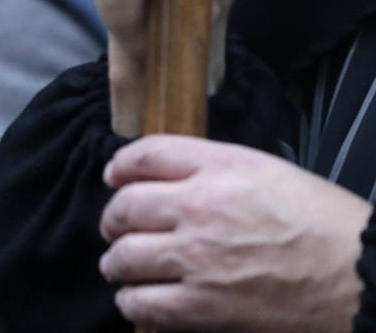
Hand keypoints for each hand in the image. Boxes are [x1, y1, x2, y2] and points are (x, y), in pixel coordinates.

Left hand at [100, 135, 370, 330]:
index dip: (121, 166)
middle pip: (125, 207)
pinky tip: (141, 302)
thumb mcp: (271, 173)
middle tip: (116, 231)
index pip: (146, 154)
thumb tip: (166, 178)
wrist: (367, 279)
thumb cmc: (328, 226)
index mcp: (220, 169)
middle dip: (114, 221)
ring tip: (124, 270)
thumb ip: (215, 169)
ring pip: (124, 258)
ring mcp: (198, 260)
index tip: (115, 178)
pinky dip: (134, 304)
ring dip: (119, 265)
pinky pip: (142, 305)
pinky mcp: (203, 308)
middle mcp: (200, 208)